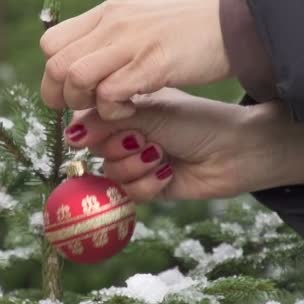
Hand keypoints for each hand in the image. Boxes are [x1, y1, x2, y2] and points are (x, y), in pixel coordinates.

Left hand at [40, 0, 230, 119]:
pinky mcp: (150, 64)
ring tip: (109, 107)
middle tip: (84, 106)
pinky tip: (130, 109)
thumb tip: (75, 70)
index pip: (50, 44)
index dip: (53, 75)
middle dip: (61, 95)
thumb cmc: (182, 36)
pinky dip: (112, 111)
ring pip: (76, 78)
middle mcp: (111, 23)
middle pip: (56, 64)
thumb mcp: (136, 27)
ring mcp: (130, 42)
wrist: (230, 27)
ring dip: (85, 103)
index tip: (69, 92)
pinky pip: (109, 94)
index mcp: (105, 14)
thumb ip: (105, 43)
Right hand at [64, 88, 303, 201]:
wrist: (234, 152)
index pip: (87, 121)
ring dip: (136, 167)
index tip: (110, 126)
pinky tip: (168, 173)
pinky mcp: (148, 186)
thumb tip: (69, 134)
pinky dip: (148, 184)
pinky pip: (130, 193)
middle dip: (119, 147)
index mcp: (125, 109)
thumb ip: (107, 121)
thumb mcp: (149, 113)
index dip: (92, 129)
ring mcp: (137, 161)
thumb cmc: (195, 122)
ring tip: (160, 156)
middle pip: (97, 150)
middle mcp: (127, 134)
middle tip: (144, 139)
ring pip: (112, 174)